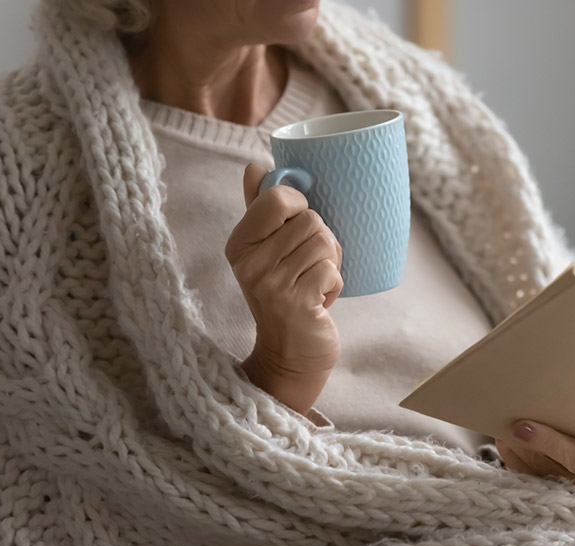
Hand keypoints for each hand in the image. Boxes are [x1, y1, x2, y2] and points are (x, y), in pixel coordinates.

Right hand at [225, 164, 342, 413]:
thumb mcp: (266, 250)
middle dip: (322, 241)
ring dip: (330, 263)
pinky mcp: (296, 303)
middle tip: (308, 267)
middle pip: (311, 220)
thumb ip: (260, 207)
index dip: (301, 207)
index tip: (297, 230)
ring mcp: (270, 284)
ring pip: (325, 243)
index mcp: (240, 242)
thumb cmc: (285, 294)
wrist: (291, 353)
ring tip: (314, 283)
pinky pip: (331, 270)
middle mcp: (249, 262)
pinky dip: (334, 283)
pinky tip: (319, 300)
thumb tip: (255, 165)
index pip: (279, 196)